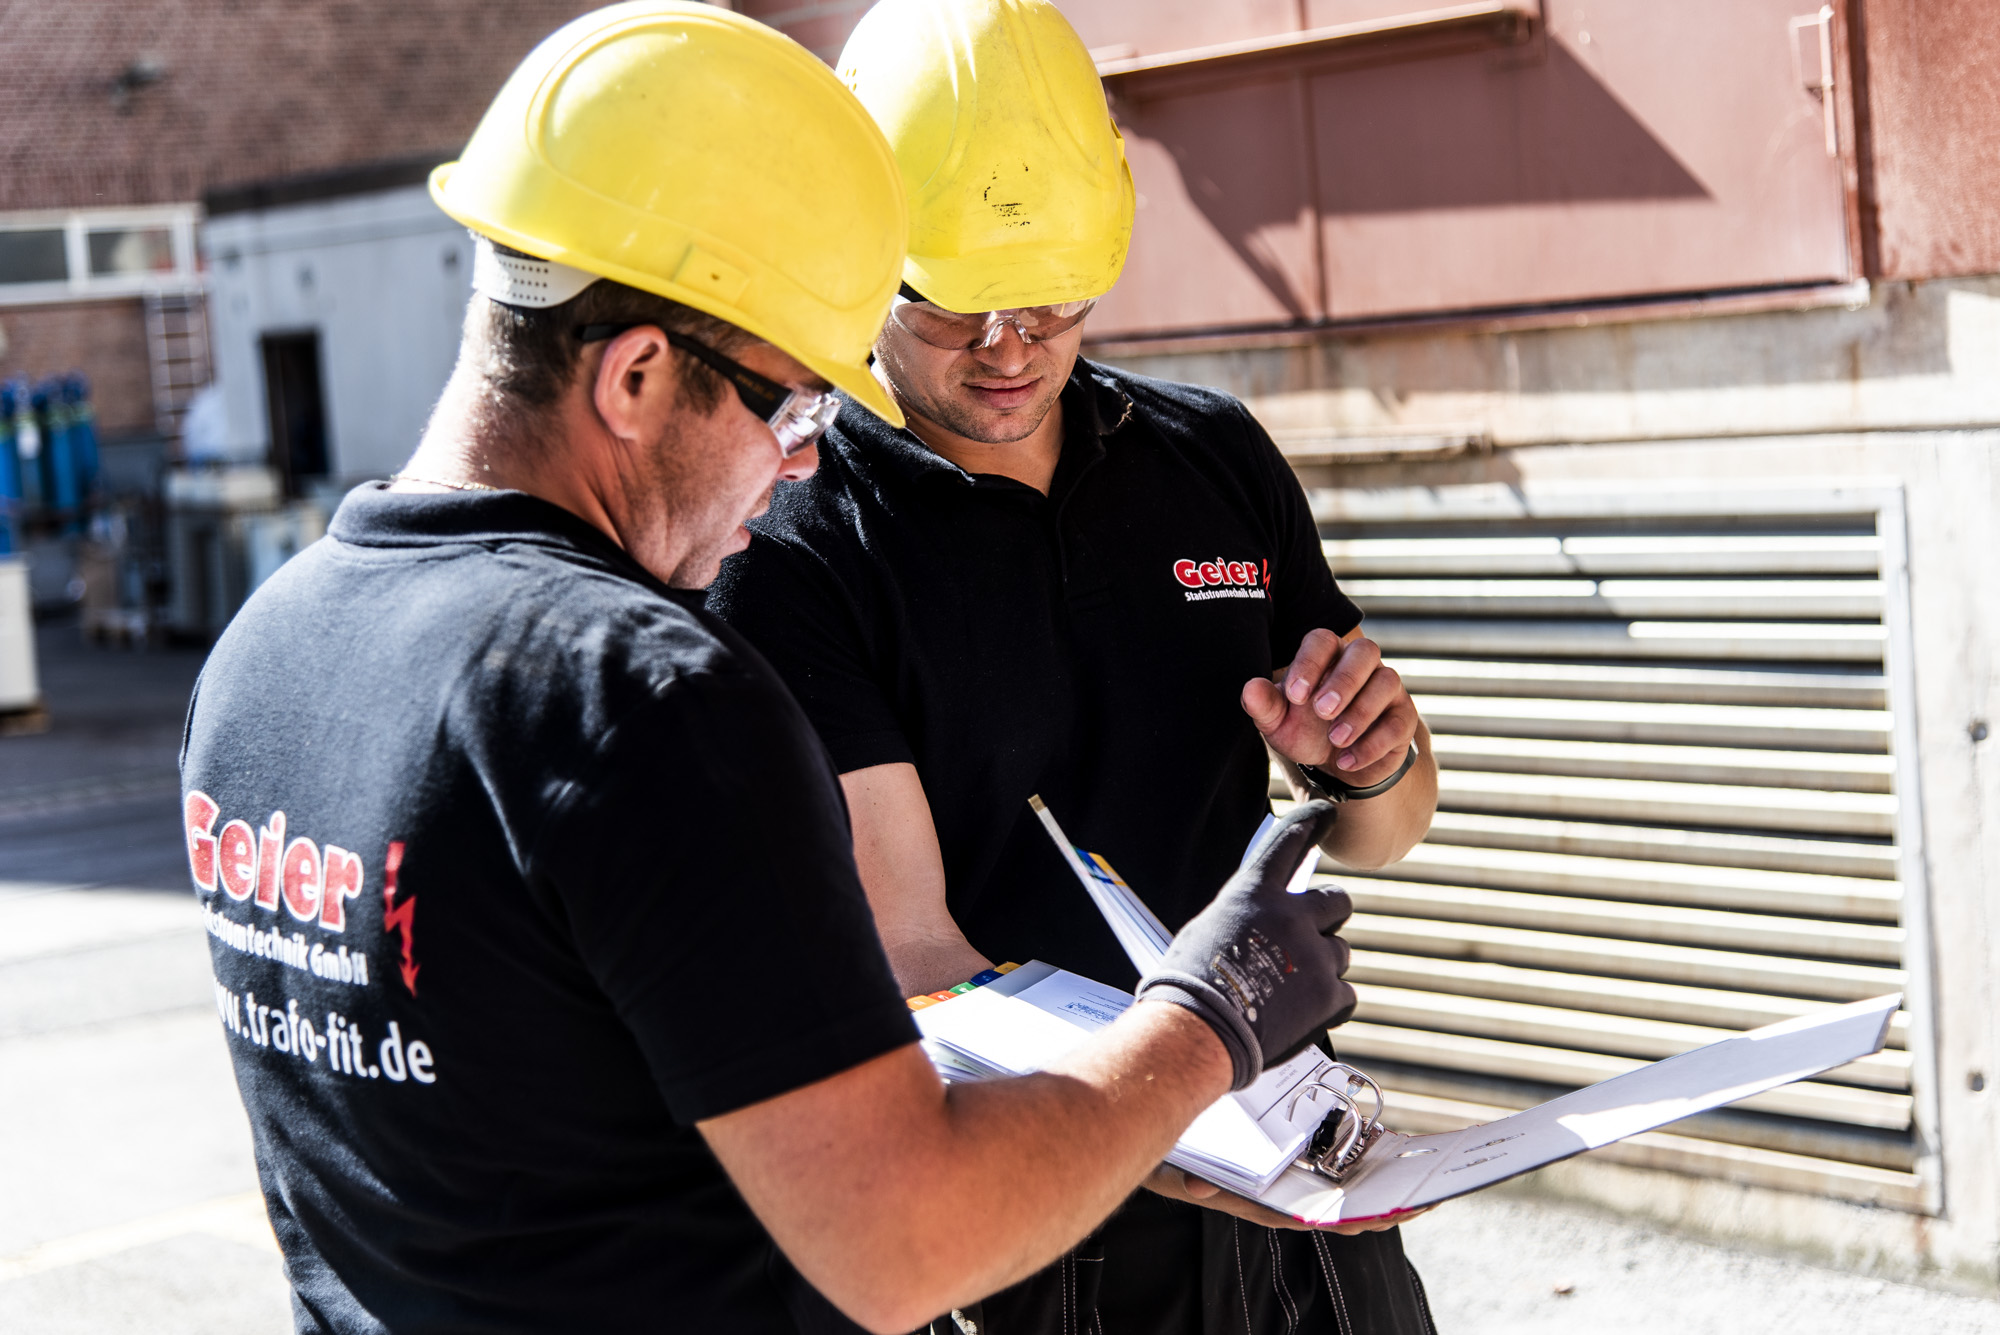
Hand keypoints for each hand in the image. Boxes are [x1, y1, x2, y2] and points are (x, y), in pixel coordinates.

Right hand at [1136, 802, 1355, 1089]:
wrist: (1196, 1032)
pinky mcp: (1329, 995)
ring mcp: (1314, 955)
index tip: (1328, 813)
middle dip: (1328, 918)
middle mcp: (1291, 916)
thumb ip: (1247, 918)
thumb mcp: (1208, 930)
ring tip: (1289, 992)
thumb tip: (1264, 926)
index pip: (1289, 841)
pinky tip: (1299, 1015)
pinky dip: (1327, 1006)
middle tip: (1309, 940)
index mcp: (1255, 893)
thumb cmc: (1189, 985)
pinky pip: (1344, 994)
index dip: (1311, 822)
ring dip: (1322, 968)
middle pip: (1336, 903)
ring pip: (1340, 953)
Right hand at [1143, 1164, 1432, 1234]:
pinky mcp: (1301, 1166)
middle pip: (1354, 1209)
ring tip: (1427, 1173)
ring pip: (1355, 1191)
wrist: (1174, 1156)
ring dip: (1390, 1184)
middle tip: (1435, 1193)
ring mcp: (1300, 1183)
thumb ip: (1194, 1183)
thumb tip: (1194, 1189)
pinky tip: (1393, 1144)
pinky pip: (1343, 1167)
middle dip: (1394, 1205)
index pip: (1328, 1219)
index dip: (1366, 1217)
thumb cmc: (1182, 1167)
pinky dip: (1370, 1158)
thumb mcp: (1182, 1173)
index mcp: (1276, 1207)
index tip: (1400, 1212)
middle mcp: (1294, 1200)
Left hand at [1243, 628, 1417, 786]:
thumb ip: (1265, 704)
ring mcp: (1387, 688)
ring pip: (1387, 681)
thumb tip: (1250, 689)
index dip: (1309, 663)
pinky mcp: (1403, 718)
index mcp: (1328, 655)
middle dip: (1344, 680)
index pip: (1322, 641)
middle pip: (1365, 650)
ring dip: (1360, 712)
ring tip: (1335, 739)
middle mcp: (1362, 664)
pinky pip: (1397, 722)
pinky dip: (1372, 744)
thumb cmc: (1305, 730)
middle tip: (1321, 711)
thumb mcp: (1279, 722)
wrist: (1336, 764)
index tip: (1295, 696)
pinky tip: (1347, 760)